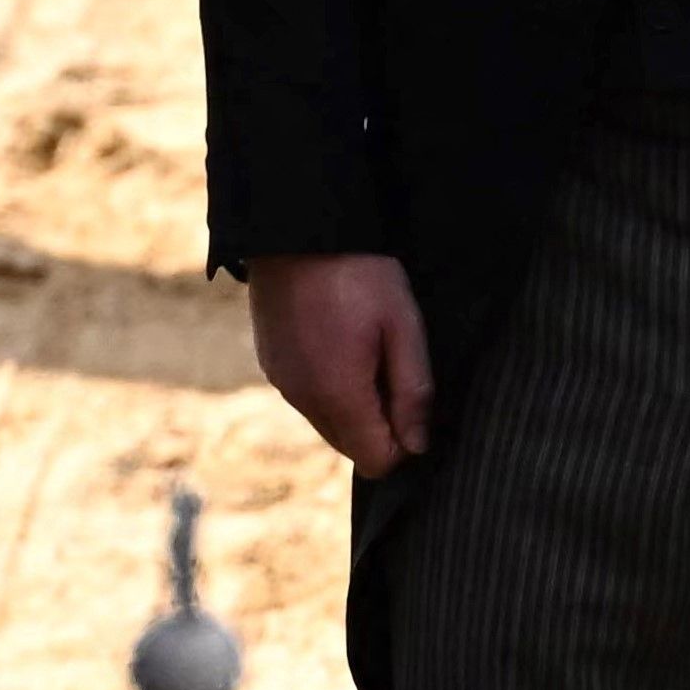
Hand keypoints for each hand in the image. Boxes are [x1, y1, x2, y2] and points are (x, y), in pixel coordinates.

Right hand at [249, 251, 438, 475]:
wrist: (296, 228)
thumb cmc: (359, 273)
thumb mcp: (403, 327)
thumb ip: (413, 393)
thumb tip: (418, 446)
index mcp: (339, 395)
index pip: (376, 461)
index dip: (404, 442)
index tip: (413, 400)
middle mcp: (303, 399)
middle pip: (351, 447)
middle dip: (378, 424)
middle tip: (392, 368)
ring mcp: (282, 383)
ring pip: (328, 423)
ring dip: (352, 404)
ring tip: (365, 348)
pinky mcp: (271, 365)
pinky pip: (307, 397)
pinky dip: (327, 386)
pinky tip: (338, 340)